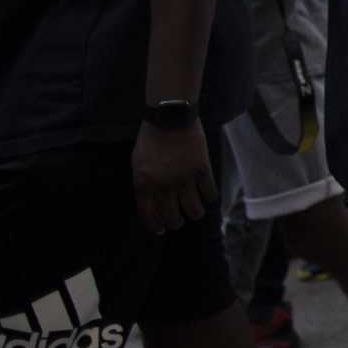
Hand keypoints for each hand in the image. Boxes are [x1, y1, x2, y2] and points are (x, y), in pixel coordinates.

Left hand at [133, 120, 216, 234]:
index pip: (150, 216)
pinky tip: (206, 196)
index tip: (161, 230)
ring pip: (193, 210)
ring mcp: (184, 178)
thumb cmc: (151, 139)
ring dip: (194, 214)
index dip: (156, 226)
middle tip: (179, 220)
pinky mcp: (202, 170)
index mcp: (144, 184)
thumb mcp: (138, 164)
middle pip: (173, 217)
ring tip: (194, 211)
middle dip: (176, 223)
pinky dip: (208, 198)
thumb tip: (152, 203)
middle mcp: (164, 185)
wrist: (170, 118)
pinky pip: (209, 194)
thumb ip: (144, 184)